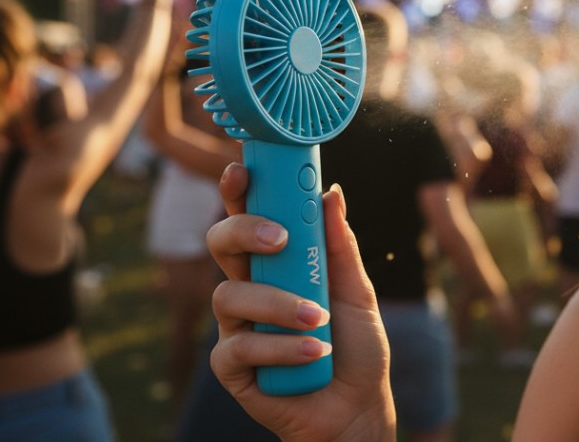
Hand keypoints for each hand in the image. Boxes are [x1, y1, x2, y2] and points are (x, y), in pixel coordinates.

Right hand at [206, 163, 395, 441]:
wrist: (358, 407)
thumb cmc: (356, 347)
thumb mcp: (358, 292)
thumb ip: (340, 246)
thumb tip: (331, 192)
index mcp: (276, 264)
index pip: (249, 218)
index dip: (238, 191)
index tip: (243, 170)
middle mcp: (250, 288)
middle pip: (221, 244)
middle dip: (242, 232)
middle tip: (278, 240)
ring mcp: (236, 328)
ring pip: (228, 297)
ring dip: (277, 304)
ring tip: (317, 319)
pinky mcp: (232, 368)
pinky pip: (238, 348)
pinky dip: (280, 347)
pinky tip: (314, 352)